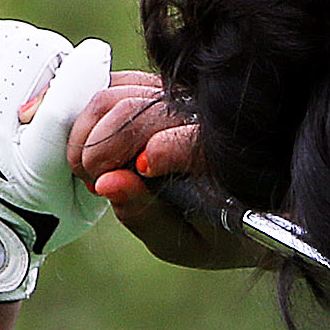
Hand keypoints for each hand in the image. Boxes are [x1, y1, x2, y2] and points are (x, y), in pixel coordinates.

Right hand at [63, 73, 271, 269]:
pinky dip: (85, 115)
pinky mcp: (153, 86)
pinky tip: (86, 144)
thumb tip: (108, 184)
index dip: (166, 150)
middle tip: (95, 183)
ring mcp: (176, 95)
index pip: (194, 140)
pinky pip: (109, 86)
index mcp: (221, 157)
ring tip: (92, 171)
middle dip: (100, 150)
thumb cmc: (217, 230)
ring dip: (86, 134)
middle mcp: (200, 115)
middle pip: (136, 112)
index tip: (143, 169)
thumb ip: (148, 218)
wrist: (244, 206)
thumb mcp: (187, 243)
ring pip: (115, 94)